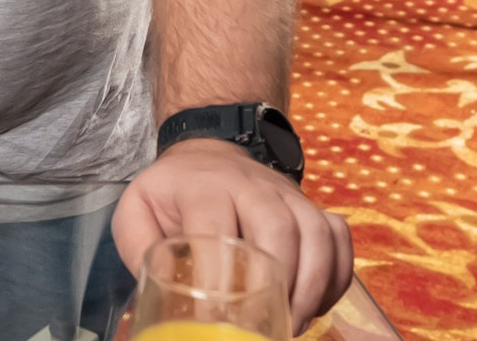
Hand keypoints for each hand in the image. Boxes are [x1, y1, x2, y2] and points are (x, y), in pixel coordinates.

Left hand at [113, 140, 351, 333]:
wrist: (207, 153)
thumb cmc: (172, 192)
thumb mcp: (137, 210)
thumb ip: (139, 248)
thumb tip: (160, 292)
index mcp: (203, 187)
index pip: (215, 227)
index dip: (219, 275)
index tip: (216, 318)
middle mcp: (252, 186)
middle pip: (278, 227)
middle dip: (278, 283)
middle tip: (267, 328)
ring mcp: (288, 195)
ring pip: (316, 234)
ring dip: (312, 286)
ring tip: (293, 325)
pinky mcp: (313, 207)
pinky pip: (339, 240)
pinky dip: (337, 277)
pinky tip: (315, 306)